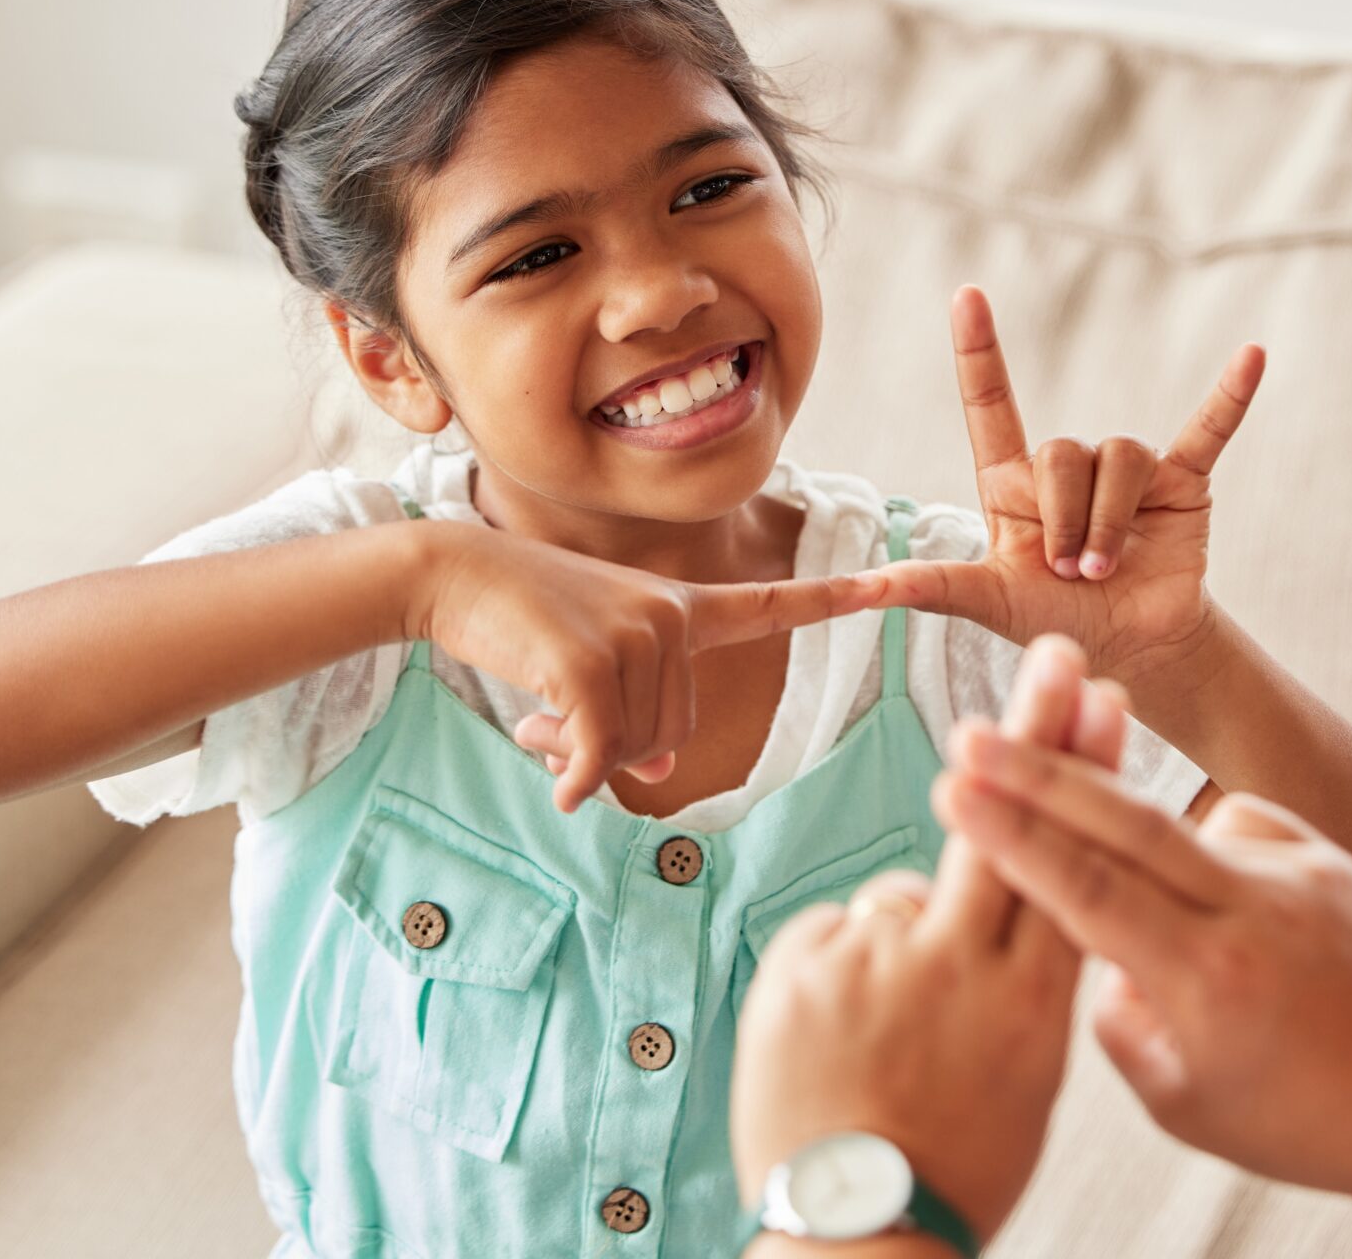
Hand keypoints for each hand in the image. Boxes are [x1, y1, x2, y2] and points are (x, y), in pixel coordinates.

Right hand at [413, 524, 884, 812]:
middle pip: (675, 734)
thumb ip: (638, 709)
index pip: (771, 604)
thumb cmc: (523, 619)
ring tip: (538, 720)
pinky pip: (598, 755)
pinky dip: (572, 778)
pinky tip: (551, 778)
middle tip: (556, 726)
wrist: (453, 574)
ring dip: (583, 758)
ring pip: (638, 751)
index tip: (897, 584)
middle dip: (616, 749)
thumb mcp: (594, 662)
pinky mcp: (589, 664)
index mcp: (682, 607)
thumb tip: (658, 772)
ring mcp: (634, 636)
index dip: (837, 599)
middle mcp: (671, 616)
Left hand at [732, 637, 1103, 1242]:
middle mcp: (969, 966)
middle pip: (1009, 824)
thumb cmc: (955, 1165)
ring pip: (908, 895)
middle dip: (1034, 732)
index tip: (1105, 701)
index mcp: (1038, 1001)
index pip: (1075, 860)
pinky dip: (842, 969)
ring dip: (902, 947)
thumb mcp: (1028, 1081)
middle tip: (1053, 652)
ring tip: (888, 1043)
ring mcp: (884, 959)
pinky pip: (840, 931)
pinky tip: (840, 1039)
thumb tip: (1031, 915)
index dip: (1090, 774)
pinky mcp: (810, 965)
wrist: (858, 1235)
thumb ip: (1031, 988)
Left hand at [873, 286, 1263, 681]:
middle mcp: (1070, 466)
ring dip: (1109, 520)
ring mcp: (1129, 471)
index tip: (966, 295)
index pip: (991, 405)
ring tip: (1105, 569)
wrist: (1131, 649)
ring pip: (1118, 456)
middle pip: (1063, 451)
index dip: (979, 351)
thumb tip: (863, 589)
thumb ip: (934, 587)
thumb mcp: (990, 604)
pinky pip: (1208, 430)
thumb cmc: (1056, 620)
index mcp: (1013, 484)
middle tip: (1068, 570)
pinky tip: (1253, 359)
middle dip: (1065, 517)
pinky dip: (1230, 397)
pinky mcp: (1184, 483)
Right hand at [932, 654, 1351, 1213]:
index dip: (1014, 836)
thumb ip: (1117, 1018)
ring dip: (1125, 824)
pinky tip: (1216, 900)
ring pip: (1181, 824)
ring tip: (1123, 877)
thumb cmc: (1301, 1121)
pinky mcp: (1331, 859)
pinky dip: (1206, 854)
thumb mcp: (1182, 1102)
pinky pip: (1238, 829)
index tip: (955, 789)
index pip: (1087, 891)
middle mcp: (1254, 914)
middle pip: (1126, 821)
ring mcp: (1299, 875)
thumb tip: (1087, 946)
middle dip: (1040, 771)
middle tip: (976, 732)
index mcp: (1209, 981)